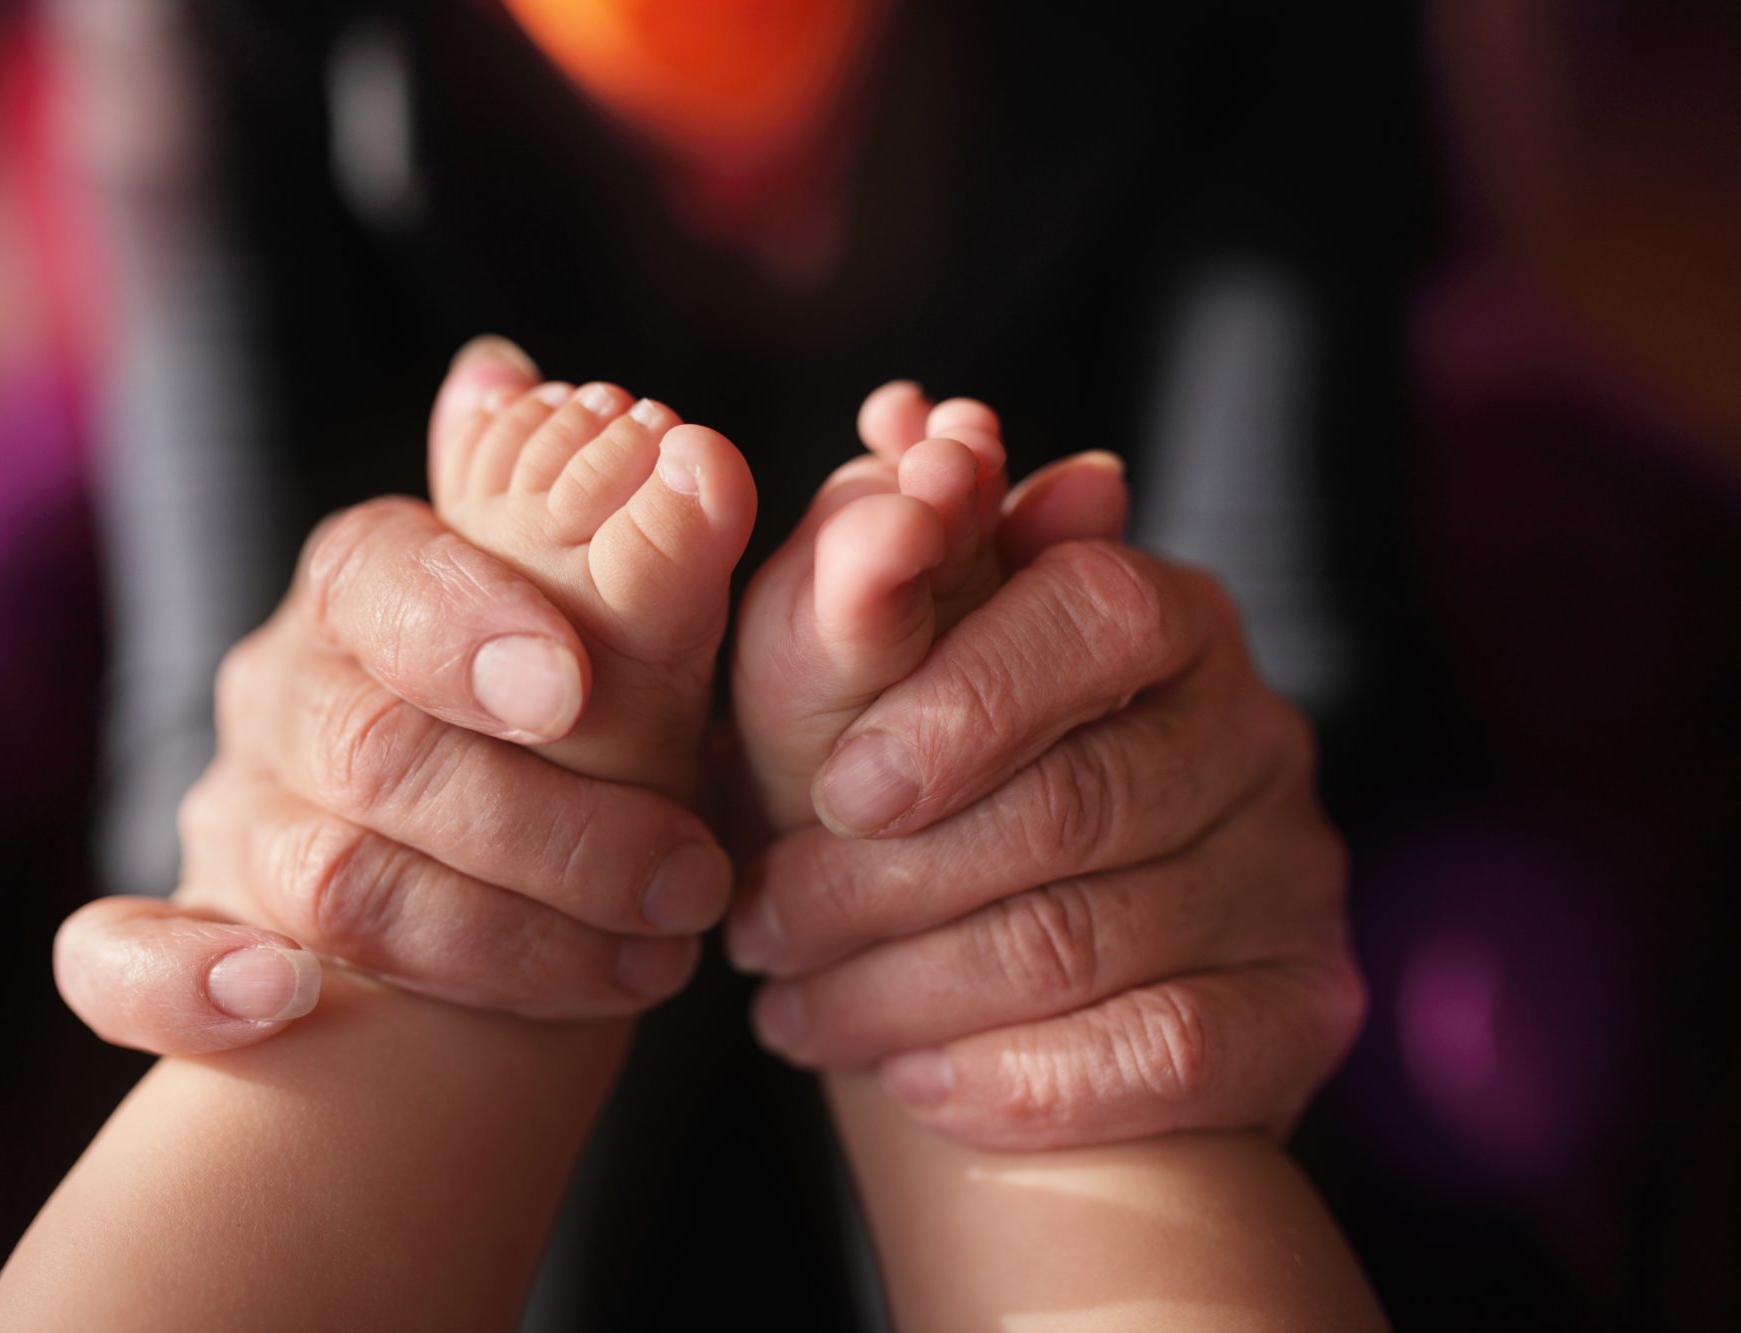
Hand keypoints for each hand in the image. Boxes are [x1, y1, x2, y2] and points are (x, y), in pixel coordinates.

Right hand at [55, 339, 724, 1054]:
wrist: (527, 903)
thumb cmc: (590, 760)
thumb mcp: (637, 674)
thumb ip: (652, 580)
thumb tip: (696, 458)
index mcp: (373, 586)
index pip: (384, 573)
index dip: (468, 624)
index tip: (572, 692)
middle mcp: (284, 689)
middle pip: (372, 747)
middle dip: (552, 829)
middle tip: (685, 884)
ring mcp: (227, 814)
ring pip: (317, 874)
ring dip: (495, 937)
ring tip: (644, 966)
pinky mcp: (182, 935)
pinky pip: (116, 960)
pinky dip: (185, 983)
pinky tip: (281, 1002)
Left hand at [729, 453, 1362, 1150]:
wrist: (974, 994)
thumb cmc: (893, 809)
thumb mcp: (840, 698)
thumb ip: (858, 583)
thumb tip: (904, 423)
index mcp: (1153, 611)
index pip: (1090, 613)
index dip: (961, 698)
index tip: (833, 790)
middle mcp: (1248, 726)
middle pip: (1079, 798)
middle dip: (888, 880)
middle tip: (760, 928)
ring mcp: (1291, 869)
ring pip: (1099, 935)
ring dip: (913, 991)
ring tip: (794, 1012)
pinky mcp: (1304, 1004)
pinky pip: (1175, 1049)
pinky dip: (1022, 1076)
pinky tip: (918, 1087)